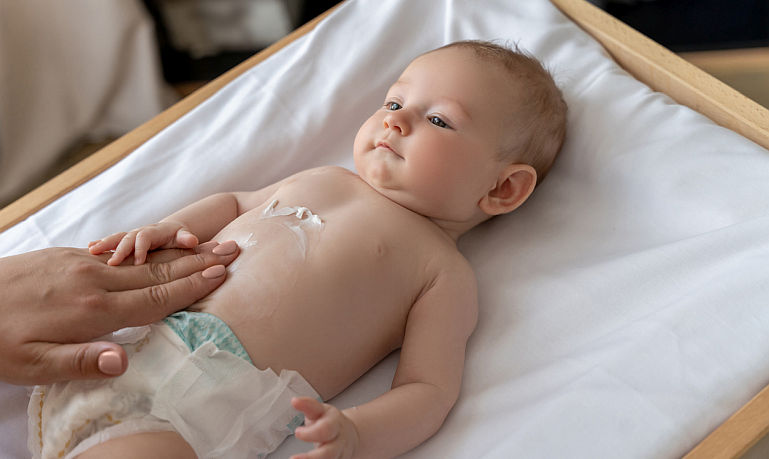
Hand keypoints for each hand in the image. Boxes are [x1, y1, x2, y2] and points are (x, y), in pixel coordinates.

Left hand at [0, 241, 237, 384]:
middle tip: (234, 248)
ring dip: (180, 254)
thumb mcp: (30, 364)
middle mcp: (94, 281)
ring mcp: (82, 264)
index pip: (154, 298)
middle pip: (158, 271)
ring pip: (142, 260)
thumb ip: (79, 361)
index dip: (192, 287)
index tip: (222, 273)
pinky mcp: (70, 257)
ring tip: (208, 246)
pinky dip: (150, 252)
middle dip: (198, 261)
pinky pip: (121, 255)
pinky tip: (161, 252)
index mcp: (92, 310)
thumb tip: (124, 362)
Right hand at [89, 221, 198, 264]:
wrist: (172, 232)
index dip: (141, 248)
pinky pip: (110, 244)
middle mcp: (140, 233)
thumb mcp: (184, 237)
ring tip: (92, 250)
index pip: (145, 238)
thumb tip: (192, 240)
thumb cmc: (179, 238)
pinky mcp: (123, 244)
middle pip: (127, 237)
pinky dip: (100, 245)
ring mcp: (130, 237)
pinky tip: (87, 250)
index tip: (137, 262)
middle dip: (118, 248)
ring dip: (104, 245)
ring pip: (116, 239)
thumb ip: (186, 239)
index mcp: (154, 232)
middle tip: (111, 262)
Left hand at [291, 397, 359, 458]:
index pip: (326, 429)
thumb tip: (294, 400)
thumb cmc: (329, 422)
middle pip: (328, 453)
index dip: (311, 433)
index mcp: (335, 424)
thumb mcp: (320, 410)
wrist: (349, 436)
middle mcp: (339, 443)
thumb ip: (308, 406)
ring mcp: (339, 456)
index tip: (297, 432)